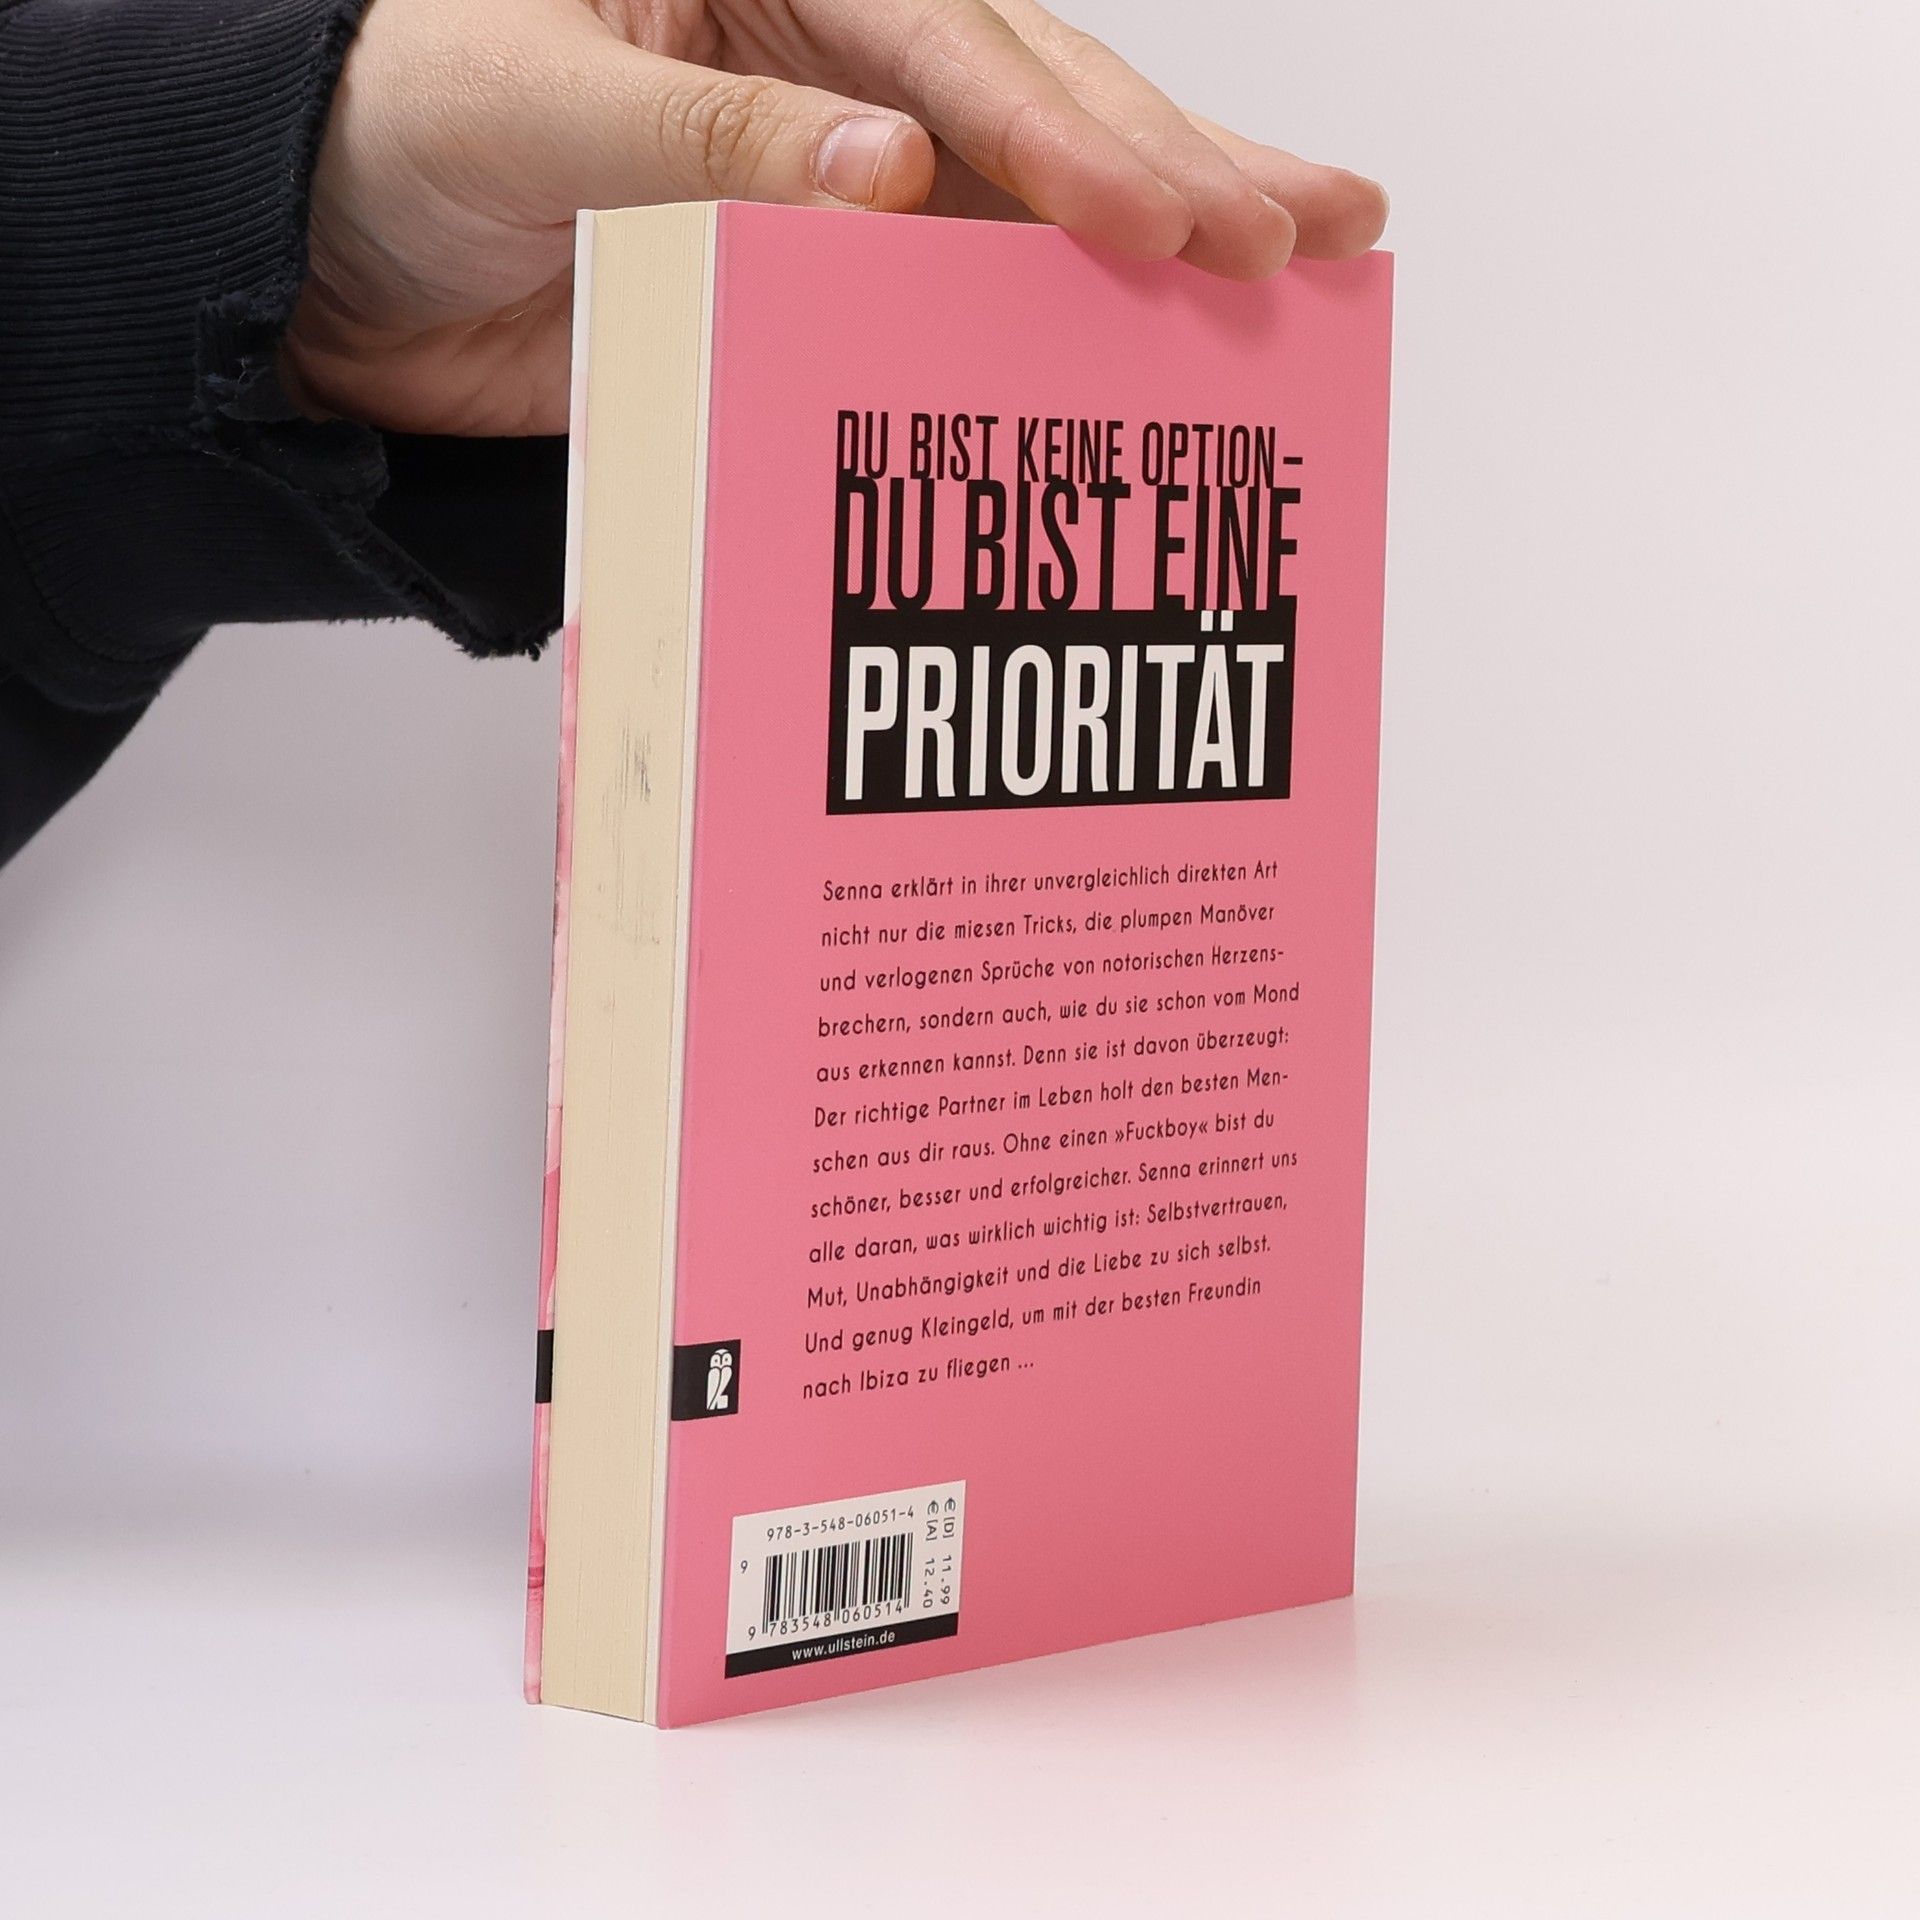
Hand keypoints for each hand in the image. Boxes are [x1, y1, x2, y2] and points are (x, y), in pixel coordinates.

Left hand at [283, 0, 1387, 437]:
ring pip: (1025, 207)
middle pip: (1037, 104)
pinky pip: (949, 312)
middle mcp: (829, 67)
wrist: (319, 258)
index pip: (948, 50)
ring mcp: (837, 182)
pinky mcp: (816, 289)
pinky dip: (1045, 339)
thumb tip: (892, 177)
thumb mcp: (534, 100)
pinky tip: (1145, 356)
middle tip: (1316, 228)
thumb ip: (710, 139)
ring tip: (1297, 265)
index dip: (1067, 136)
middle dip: (1180, 167)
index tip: (1165, 223)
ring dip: (1158, 240)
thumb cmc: (393, 124)